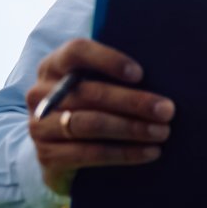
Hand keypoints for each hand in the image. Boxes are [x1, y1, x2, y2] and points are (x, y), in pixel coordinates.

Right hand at [26, 39, 174, 194]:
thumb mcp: (98, 86)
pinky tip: (150, 152)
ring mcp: (39, 125)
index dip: (108, 60)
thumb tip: (165, 75)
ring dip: (131, 128)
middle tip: (167, 110)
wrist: (61, 152)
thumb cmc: (92, 108)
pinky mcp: (46, 155)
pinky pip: (89, 153)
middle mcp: (40, 93)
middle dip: (133, 102)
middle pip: (91, 93)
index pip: (77, 52)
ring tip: (162, 132)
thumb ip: (118, 77)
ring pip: (90, 124)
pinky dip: (124, 153)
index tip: (140, 74)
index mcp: (55, 65)